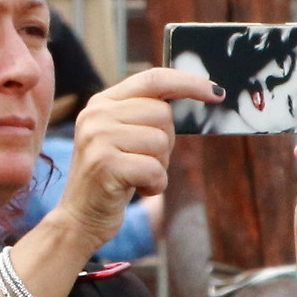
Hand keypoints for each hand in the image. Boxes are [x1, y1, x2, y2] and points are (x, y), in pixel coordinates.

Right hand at [52, 66, 218, 252]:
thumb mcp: (123, 137)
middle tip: (143, 161)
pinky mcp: (104, 164)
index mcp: (102, 102)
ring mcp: (98, 138)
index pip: (153, 78)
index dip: (188, 83)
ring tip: (137, 176)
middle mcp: (96, 114)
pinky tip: (137, 190)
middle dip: (166, 142)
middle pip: (162, 113)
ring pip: (160, 141)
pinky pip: (154, 169)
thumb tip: (201, 93)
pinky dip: (155, 185)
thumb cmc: (113, 177)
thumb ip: (146, 114)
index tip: (217, 93)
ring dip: (160, 166)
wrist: (79, 218)